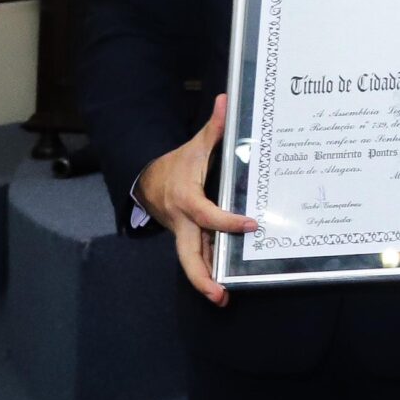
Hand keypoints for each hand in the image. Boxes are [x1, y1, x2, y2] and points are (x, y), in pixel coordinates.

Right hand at [134, 95, 257, 305]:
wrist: (149, 179)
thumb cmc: (178, 163)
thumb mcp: (195, 145)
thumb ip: (215, 128)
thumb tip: (227, 101)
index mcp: (186, 199)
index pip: (207, 215)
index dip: (227, 222)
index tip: (251, 225)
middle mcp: (183, 222)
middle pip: (188, 255)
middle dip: (201, 276)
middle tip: (220, 294)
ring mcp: (184, 233)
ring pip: (191, 260)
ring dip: (206, 280)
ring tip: (224, 297)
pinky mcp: (189, 238)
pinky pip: (198, 256)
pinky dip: (210, 269)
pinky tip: (226, 282)